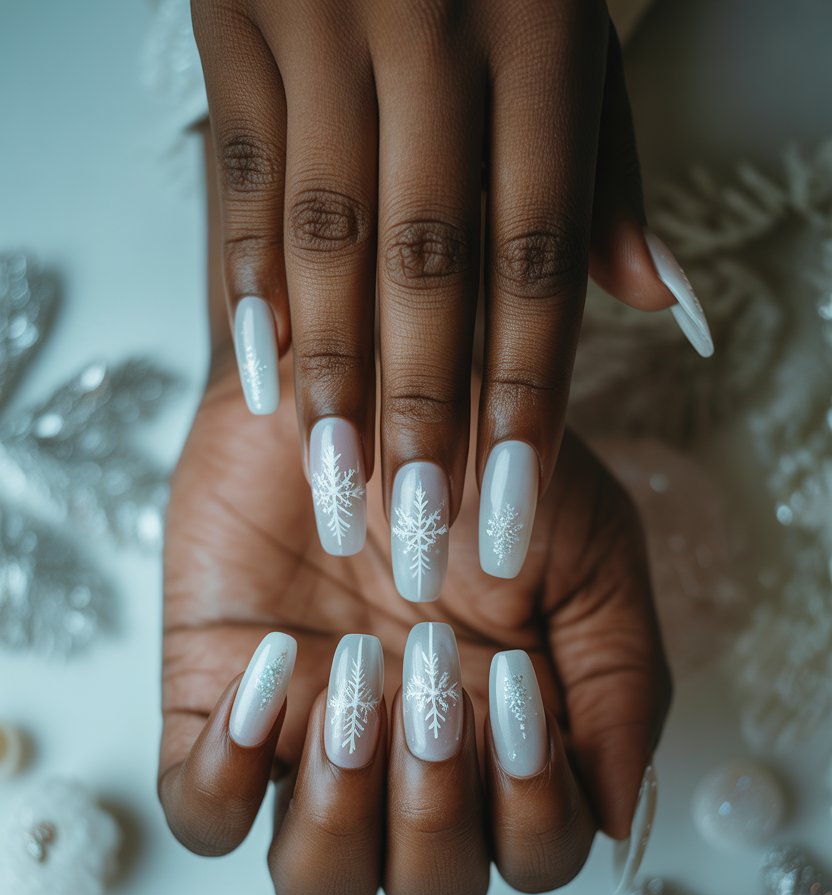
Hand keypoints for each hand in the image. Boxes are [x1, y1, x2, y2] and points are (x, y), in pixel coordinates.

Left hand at [158, 353, 670, 894]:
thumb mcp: (591, 556)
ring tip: (352, 697)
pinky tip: (272, 677)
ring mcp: (310, 751)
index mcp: (509, 747)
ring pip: (320, 889)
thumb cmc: (488, 464)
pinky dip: (229, 776)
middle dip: (436, 815)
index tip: (510, 682)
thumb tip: (617, 815)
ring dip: (342, 821)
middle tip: (428, 689)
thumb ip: (622, 682)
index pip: (536, 856)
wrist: (362, 369)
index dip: (532, 807)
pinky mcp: (214, 712)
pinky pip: (204, 812)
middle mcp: (412, 770)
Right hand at [191, 0, 711, 598]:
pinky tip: (265, 377)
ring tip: (339, 481)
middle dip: (425, 408)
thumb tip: (653, 299)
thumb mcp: (575, 20)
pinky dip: (249, 284)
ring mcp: (321, 20)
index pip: (536, 255)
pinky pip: (240, 176)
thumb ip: (606, 162)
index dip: (526, 389)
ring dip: (335, 373)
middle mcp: (429, 28)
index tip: (513, 496)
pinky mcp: (234, 16)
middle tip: (420, 526)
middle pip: (429, 264)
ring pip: (325, 238)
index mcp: (538, 31)